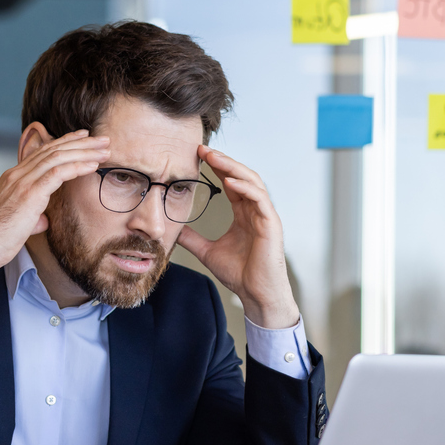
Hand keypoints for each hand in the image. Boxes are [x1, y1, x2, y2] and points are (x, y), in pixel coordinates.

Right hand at [0, 128, 109, 285]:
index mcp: (13, 177)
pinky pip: (58, 173)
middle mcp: (17, 174)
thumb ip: (32, 214)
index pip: (43, 152)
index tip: (84, 137)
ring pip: (58, 157)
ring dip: (85, 151)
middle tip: (103, 139)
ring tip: (105, 149)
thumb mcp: (17, 221)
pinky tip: (93, 165)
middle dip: (81, 142)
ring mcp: (22, 182)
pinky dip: (77, 166)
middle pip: (53, 149)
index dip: (65, 142)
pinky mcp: (29, 194)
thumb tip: (42, 219)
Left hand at [177, 146, 299, 328]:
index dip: (216, 168)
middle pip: (241, 176)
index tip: (197, 156)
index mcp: (244, 214)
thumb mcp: (207, 251)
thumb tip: (173, 230)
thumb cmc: (240, 274)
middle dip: (222, 161)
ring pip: (251, 182)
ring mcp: (265, 215)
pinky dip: (245, 188)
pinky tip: (230, 181)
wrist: (256, 294)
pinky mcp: (271, 224)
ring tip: (214, 158)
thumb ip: (192, 238)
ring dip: (233, 168)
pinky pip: (260, 199)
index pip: (231, 182)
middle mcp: (256, 210)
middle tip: (202, 150)